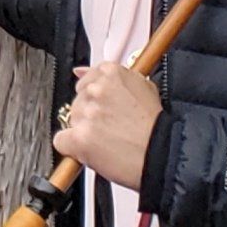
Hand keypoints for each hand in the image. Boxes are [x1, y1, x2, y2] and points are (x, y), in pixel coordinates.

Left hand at [57, 62, 160, 189]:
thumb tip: (79, 71)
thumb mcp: (144, 87)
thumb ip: (109, 77)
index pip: (86, 81)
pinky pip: (62, 141)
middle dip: (90, 116)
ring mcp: (87, 113)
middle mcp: (96, 90)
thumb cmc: (157, 127)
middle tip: (112, 129)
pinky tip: (93, 151)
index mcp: (110, 73)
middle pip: (78, 102)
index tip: (105, 109)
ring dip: (84, 132)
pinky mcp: (79, 137)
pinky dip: (73, 148)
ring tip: (109, 141)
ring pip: (71, 121)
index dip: (96, 100)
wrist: (164, 155)